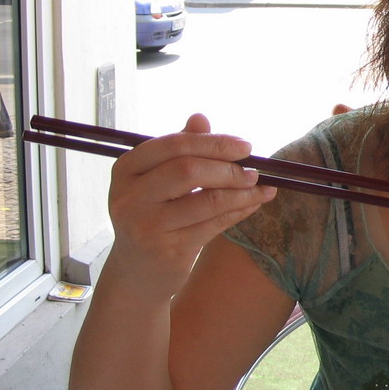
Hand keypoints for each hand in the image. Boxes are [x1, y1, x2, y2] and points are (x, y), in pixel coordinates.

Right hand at [106, 113, 276, 299]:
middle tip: (254, 171)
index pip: (174, 145)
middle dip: (229, 168)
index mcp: (126, 169)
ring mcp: (146, 225)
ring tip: (261, 188)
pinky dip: (239, 211)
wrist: (138, 272)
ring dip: (242, 192)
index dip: (214, 143)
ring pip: (206, 200)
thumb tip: (200, 117)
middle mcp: (129, 196)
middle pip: (188, 170)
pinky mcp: (167, 251)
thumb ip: (180, 150)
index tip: (245, 146)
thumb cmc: (154, 216)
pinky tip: (254, 204)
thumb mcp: (159, 181)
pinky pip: (214, 224)